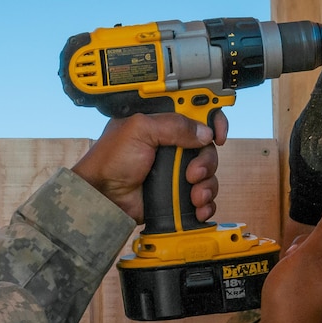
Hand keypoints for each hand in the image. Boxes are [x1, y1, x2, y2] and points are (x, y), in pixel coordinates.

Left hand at [71, 112, 227, 223]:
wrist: (103, 197)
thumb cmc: (110, 161)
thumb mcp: (140, 130)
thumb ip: (173, 125)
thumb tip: (204, 132)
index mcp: (163, 124)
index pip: (197, 115)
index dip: (213, 120)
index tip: (218, 134)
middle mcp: (172, 146)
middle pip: (207, 148)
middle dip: (207, 161)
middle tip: (193, 173)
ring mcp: (175, 171)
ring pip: (209, 173)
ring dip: (207, 184)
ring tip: (194, 195)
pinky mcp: (177, 193)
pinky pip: (203, 197)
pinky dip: (206, 203)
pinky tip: (198, 207)